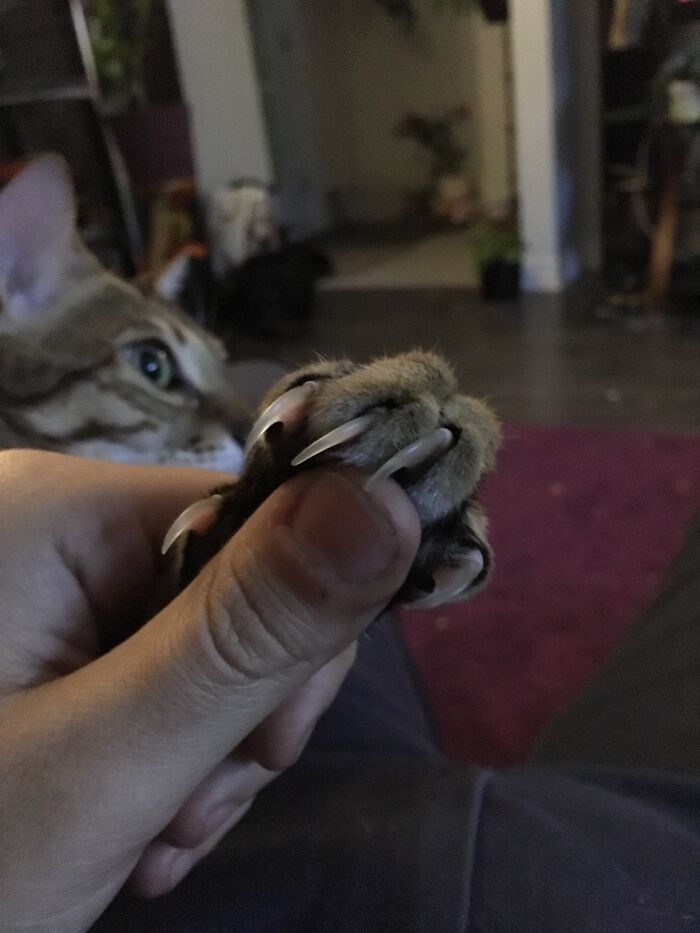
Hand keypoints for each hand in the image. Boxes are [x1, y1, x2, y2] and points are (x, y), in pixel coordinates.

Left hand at [0, 451, 418, 932]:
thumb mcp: (107, 764)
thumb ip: (251, 633)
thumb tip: (389, 498)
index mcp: (56, 508)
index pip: (258, 519)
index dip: (296, 629)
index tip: (272, 747)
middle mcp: (50, 520)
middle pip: (235, 583)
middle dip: (241, 710)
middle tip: (185, 812)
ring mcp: (42, 580)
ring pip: (204, 639)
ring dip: (207, 746)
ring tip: (148, 837)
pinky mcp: (41, 633)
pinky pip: (155, 667)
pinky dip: (165, 749)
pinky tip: (128, 821)